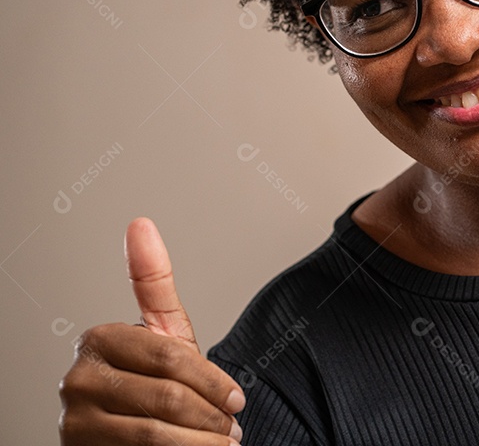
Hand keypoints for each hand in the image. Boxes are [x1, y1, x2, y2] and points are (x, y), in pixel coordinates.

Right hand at [58, 218, 244, 444]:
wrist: (128, 444)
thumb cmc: (151, 384)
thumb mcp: (161, 333)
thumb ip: (153, 282)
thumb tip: (141, 223)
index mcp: (98, 340)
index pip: (171, 359)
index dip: (214, 382)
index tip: (238, 400)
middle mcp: (75, 379)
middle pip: (168, 397)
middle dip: (210, 416)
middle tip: (232, 428)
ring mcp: (72, 421)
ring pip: (157, 433)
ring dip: (201, 442)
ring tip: (221, 444)